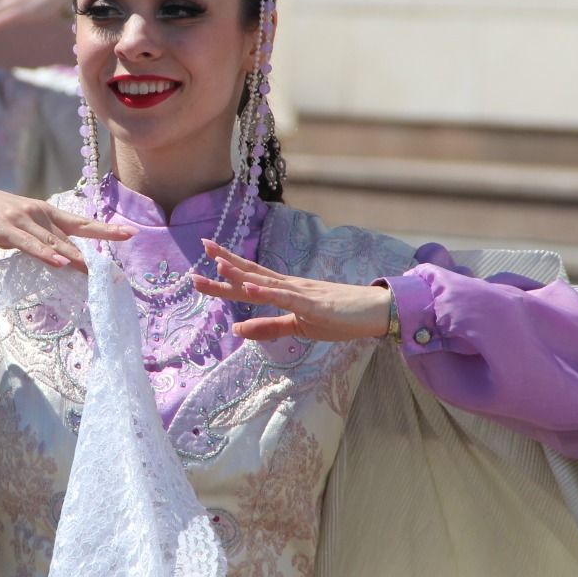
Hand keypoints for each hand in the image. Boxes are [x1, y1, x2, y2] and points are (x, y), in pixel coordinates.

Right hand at [0, 179, 134, 272]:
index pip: (80, 223)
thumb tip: (60, 257)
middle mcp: (38, 213)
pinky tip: (59, 262)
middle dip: (89, 253)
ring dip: (71, 257)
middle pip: (69, 236)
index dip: (105, 229)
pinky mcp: (4, 228)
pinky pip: (28, 244)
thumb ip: (41, 239)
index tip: (129, 233)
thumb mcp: (21, 226)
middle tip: (108, 270)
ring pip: (51, 241)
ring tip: (90, 270)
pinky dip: (44, 254)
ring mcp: (22, 219)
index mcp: (46, 212)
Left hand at [192, 240, 391, 341]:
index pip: (250, 278)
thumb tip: (236, 330)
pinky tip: (249, 285)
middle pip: (252, 273)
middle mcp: (289, 285)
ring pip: (265, 281)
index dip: (227, 271)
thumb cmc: (339, 317)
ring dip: (241, 272)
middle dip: (225, 262)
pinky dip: (266, 291)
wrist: (375, 311)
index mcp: (285, 290)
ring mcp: (301, 292)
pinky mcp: (313, 303)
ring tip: (217, 263)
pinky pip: (286, 297)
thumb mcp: (298, 326)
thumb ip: (268, 327)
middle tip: (202, 246)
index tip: (204, 262)